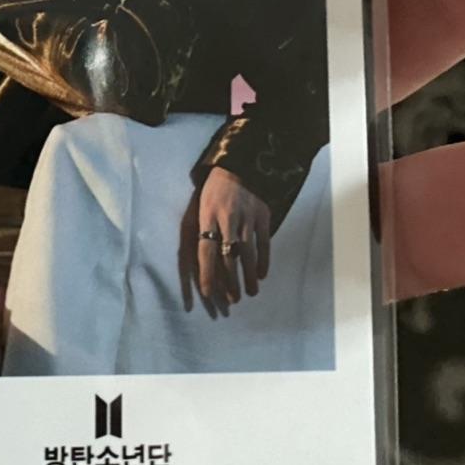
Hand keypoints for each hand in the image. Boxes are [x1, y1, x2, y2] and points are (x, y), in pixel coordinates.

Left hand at [197, 167, 270, 305]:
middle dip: (231, 282)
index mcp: (207, 216)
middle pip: (228, 257)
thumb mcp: (200, 206)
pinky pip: (264, 243)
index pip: (206, 251)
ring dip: (248, 276)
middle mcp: (227, 218)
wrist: (239, 165)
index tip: (209, 294)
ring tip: (250, 293)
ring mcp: (247, 217)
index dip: (207, 274)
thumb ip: (200, 230)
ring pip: (248, 253)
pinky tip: (261, 274)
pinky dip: (264, 261)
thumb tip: (200, 262)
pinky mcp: (263, 215)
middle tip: (234, 300)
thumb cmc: (214, 190)